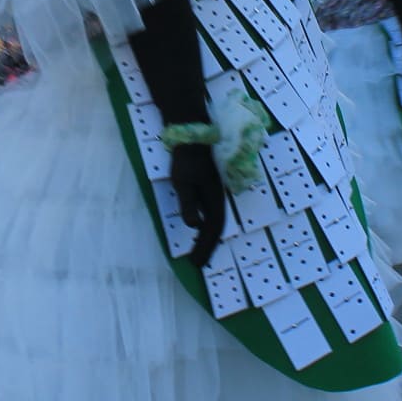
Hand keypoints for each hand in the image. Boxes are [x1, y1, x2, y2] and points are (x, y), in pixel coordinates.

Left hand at [168, 142, 225, 268]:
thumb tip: (195, 226)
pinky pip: (211, 214)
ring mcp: (215, 195)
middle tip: (197, 263)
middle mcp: (218, 199)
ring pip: (215, 222)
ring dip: (207, 239)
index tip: (196, 262)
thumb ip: (188, 204)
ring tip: (198, 253)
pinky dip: (206, 228)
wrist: (193, 137)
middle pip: (216, 229)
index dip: (206, 247)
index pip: (212, 229)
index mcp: (214, 199)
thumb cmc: (186, 159)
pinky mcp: (209, 191)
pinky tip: (198, 230)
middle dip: (207, 247)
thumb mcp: (183, 181)